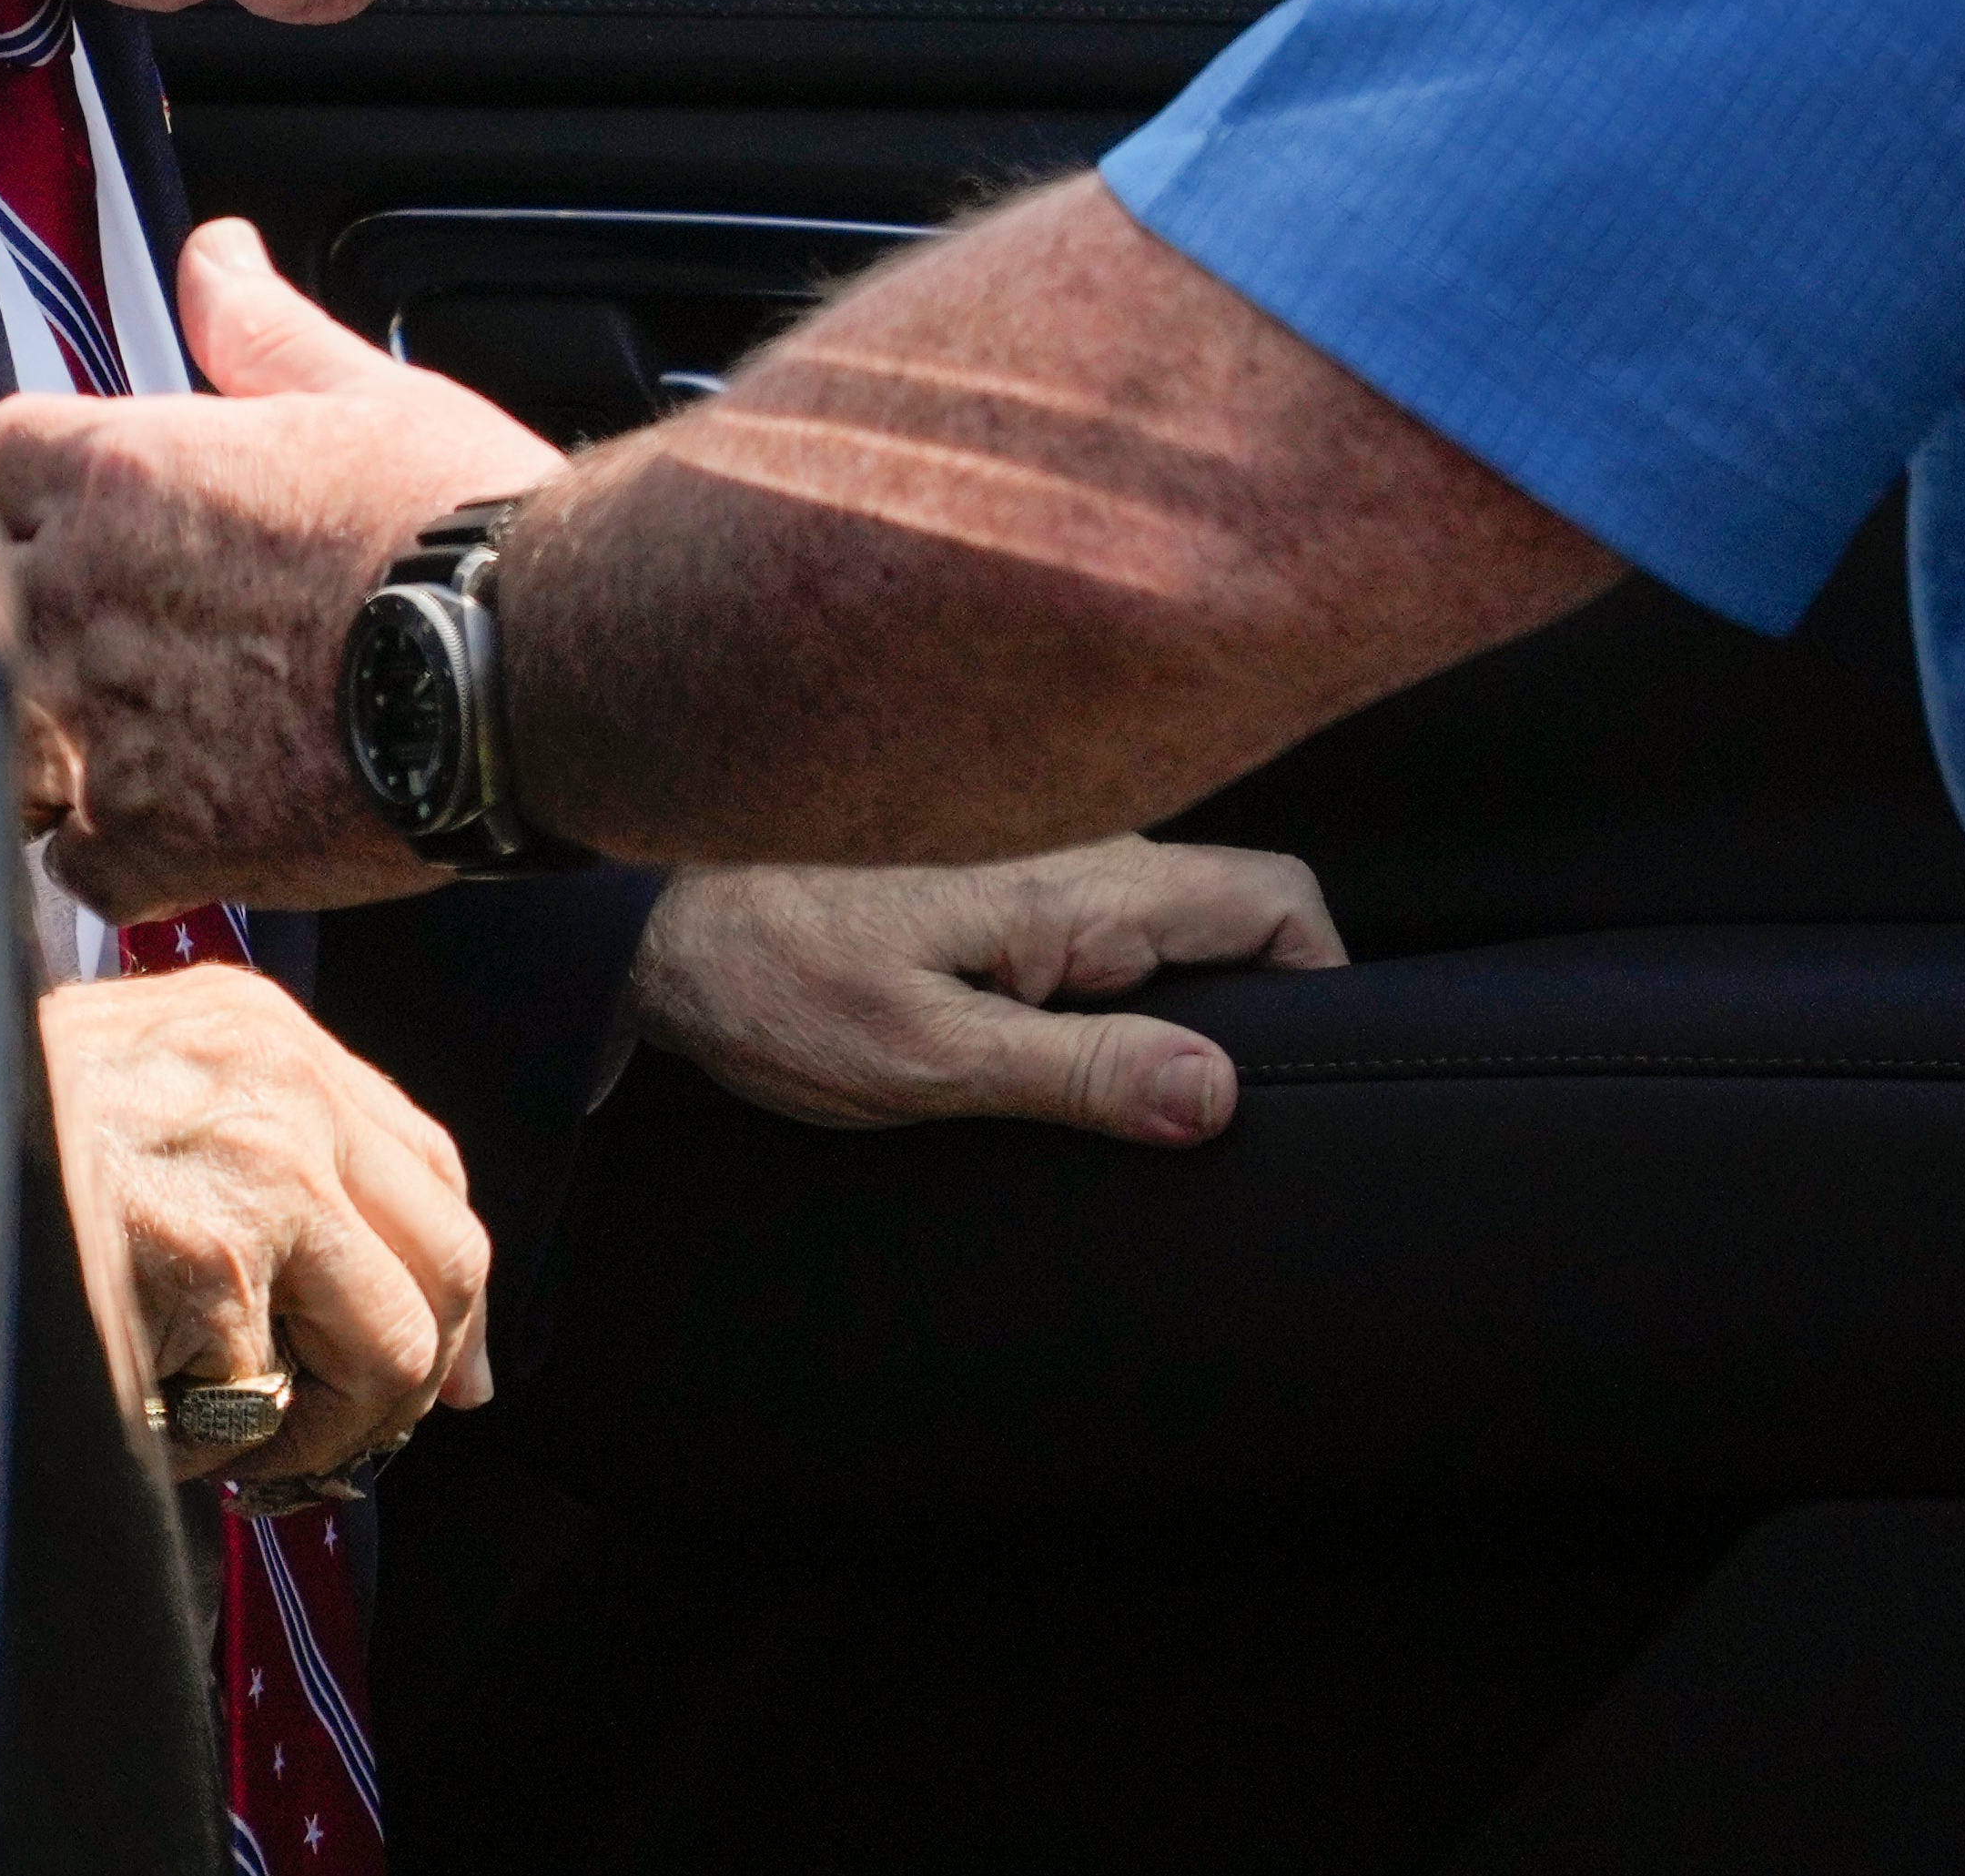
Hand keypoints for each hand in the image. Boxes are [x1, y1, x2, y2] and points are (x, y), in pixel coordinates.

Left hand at [0, 220, 559, 918]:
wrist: (535, 665)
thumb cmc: (459, 523)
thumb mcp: (357, 391)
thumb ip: (257, 329)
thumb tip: (212, 254)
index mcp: (114, 472)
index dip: (28, 482)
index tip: (65, 507)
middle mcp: (77, 592)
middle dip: (19, 605)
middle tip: (99, 628)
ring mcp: (99, 722)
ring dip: (37, 733)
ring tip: (107, 736)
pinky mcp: (148, 835)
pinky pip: (68, 856)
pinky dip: (103, 848)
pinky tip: (150, 833)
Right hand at [40, 964, 496, 1486]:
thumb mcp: (133, 1077)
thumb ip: (243, 1137)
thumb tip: (353, 1279)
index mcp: (256, 1028)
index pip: (425, 1162)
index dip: (441, 1283)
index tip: (437, 1364)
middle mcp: (282, 1081)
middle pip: (452, 1256)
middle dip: (413, 1374)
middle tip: (345, 1432)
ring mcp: (260, 1166)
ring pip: (391, 1350)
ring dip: (327, 1424)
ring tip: (236, 1441)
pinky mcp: (216, 1261)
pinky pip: (271, 1407)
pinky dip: (217, 1447)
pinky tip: (146, 1415)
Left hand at [626, 839, 1344, 1145]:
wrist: (638, 912)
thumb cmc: (764, 972)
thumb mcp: (922, 1053)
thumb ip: (1076, 1072)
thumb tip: (1220, 1094)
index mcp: (1081, 883)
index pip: (1277, 900)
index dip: (1326, 986)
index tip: (1312, 1079)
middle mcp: (1072, 847)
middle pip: (1231, 916)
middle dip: (1251, 1011)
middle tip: (1209, 1116)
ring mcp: (1024, 855)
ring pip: (1157, 922)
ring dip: (1165, 1005)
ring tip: (1128, 1104)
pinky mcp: (974, 878)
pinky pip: (1085, 925)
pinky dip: (1099, 991)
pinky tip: (1053, 1059)